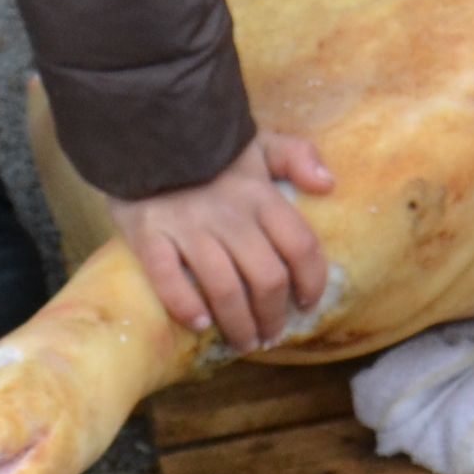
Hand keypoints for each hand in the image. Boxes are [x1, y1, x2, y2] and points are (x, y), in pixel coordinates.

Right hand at [110, 132, 333, 351]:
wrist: (144, 131)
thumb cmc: (208, 145)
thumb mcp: (260, 140)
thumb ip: (298, 156)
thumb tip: (328, 184)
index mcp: (260, 195)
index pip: (300, 246)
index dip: (312, 280)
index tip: (308, 302)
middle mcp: (230, 215)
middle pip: (267, 279)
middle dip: (274, 315)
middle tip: (272, 334)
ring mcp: (188, 227)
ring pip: (224, 289)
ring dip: (239, 324)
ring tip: (244, 342)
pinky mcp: (150, 236)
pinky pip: (169, 280)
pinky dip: (186, 307)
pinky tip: (200, 325)